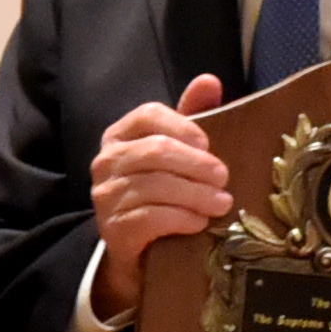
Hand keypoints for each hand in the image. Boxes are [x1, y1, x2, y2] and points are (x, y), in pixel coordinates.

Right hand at [87, 76, 233, 324]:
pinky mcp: (112, 229)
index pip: (149, 115)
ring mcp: (105, 196)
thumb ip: (191, 117)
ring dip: (195, 195)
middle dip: (196, 165)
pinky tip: (199, 222)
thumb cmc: (161, 193)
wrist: (137, 250)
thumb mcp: (176, 153)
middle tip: (224, 178)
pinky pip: (150, 217)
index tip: (209, 144)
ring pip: (155, 186)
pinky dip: (181, 218)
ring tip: (222, 204)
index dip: (183, 127)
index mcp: (120, 135)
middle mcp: (106, 162)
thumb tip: (209, 81)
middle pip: (155, 151)